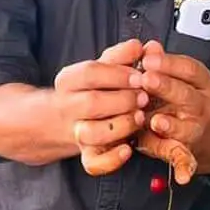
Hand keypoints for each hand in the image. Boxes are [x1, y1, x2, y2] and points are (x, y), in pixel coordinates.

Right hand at [53, 39, 147, 176]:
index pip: (90, 73)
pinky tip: (128, 149)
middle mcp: (67, 107)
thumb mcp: (102, 67)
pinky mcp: (85, 154)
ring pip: (91, 134)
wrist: (65, 118)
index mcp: (69, 80)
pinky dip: (111, 159)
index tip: (139, 75)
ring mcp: (75, 132)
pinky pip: (93, 163)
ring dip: (120, 126)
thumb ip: (122, 56)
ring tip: (139, 118)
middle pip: (91, 103)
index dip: (118, 74)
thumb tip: (142, 46)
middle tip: (145, 97)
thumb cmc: (92, 88)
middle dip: (122, 100)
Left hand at [133, 40, 209, 184]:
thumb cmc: (168, 95)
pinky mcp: (186, 151)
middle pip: (188, 96)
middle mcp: (203, 105)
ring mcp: (196, 129)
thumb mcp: (165, 75)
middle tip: (146, 80)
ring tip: (156, 121)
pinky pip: (187, 160)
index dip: (170, 63)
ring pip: (188, 127)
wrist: (188, 125)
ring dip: (172, 125)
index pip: (190, 69)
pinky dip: (184, 169)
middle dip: (167, 87)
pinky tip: (181, 176)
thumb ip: (157, 62)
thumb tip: (149, 46)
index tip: (148, 58)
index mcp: (201, 83)